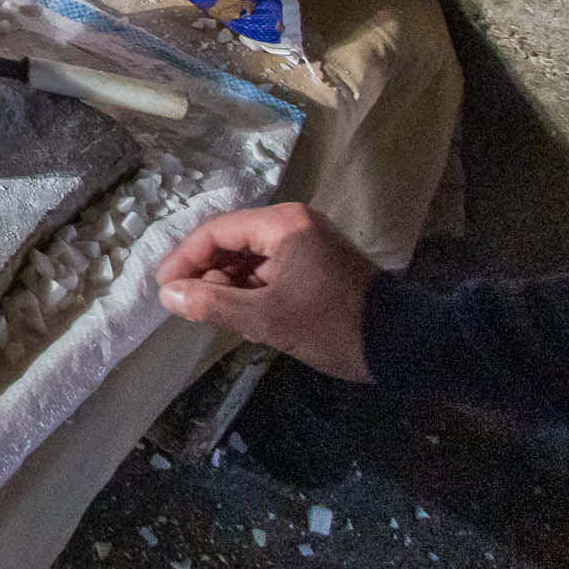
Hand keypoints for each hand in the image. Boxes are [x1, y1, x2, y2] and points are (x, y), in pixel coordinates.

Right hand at [154, 201, 378, 381]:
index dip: (184, 258)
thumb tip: (168, 296)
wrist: (405, 344)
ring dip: (227, 282)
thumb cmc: (334, 325)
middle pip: (232, 240)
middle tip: (182, 302)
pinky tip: (240, 312)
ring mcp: (309, 242)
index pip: (216, 231)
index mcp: (283, 224)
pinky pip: (272, 267)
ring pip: (251, 256)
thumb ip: (214, 305)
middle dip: (205, 271)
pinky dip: (251, 287)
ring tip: (208, 311)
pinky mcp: (319, 263)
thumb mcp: (268, 319)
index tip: (163, 287)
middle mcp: (294, 223)